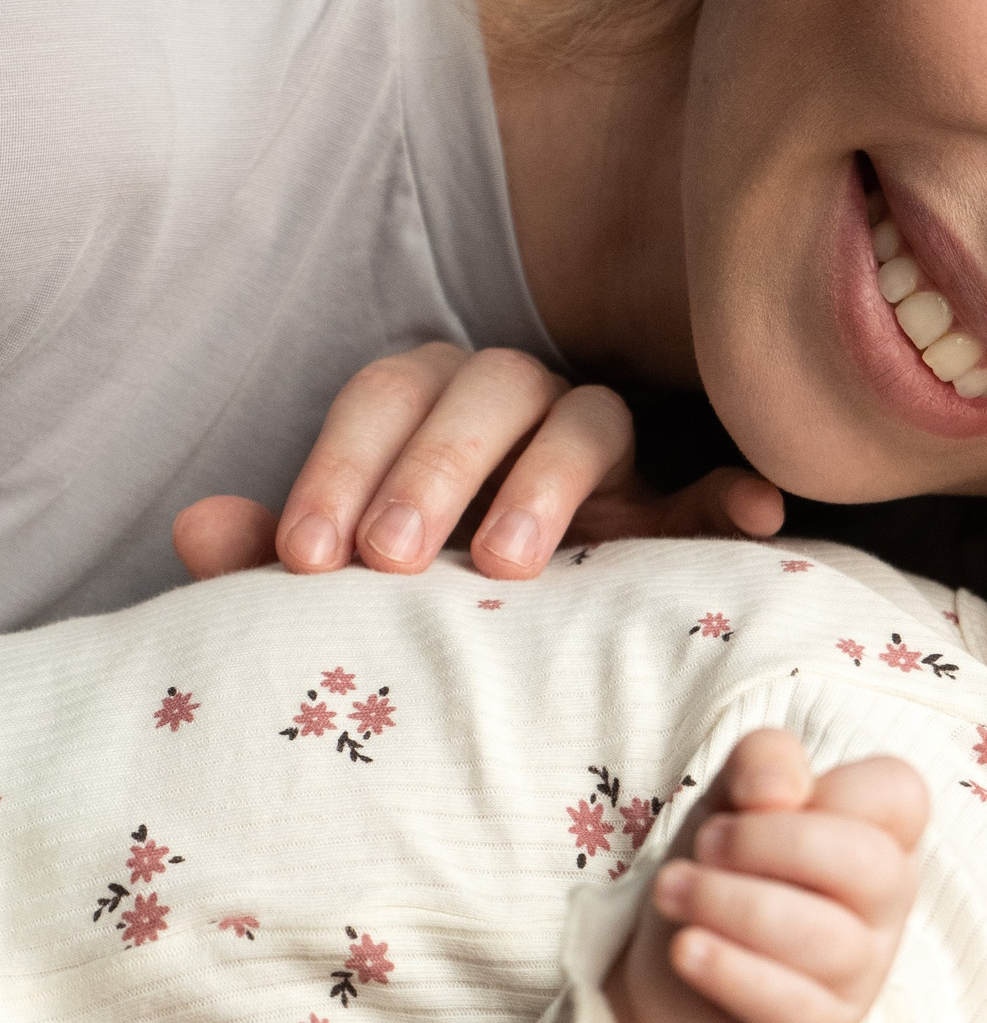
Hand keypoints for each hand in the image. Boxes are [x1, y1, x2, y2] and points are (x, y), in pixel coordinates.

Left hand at [171, 343, 785, 583]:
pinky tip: (754, 516)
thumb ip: (276, 553)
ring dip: (550, 477)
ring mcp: (609, 454)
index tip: (305, 556)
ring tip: (512, 563)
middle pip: (490, 388)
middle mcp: (523, 407)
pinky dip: (731, 490)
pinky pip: (717, 482)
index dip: (341, 463)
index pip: (388, 390)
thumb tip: (196, 527)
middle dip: (434, 469)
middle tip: (392, 562)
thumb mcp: (344, 577)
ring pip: (591, 417)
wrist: (517, 634)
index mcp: (434, 404)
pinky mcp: (678, 508)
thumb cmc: (418, 592)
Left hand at [607, 729, 927, 1022]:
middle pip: (868, 865)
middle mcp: (888, 900)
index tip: (757, 798)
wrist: (682, 961)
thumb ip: (763, 761)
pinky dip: (731, 970)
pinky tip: (685, 948)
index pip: (901, 793)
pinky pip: (792, 1004)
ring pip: (826, 939)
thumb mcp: (735, 793)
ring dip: (731, 905)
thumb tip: (780, 791)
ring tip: (671, 890)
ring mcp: (863, 970)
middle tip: (704, 844)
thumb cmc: (728, 862)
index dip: (832, 788)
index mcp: (883, 831)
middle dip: (769, 844)